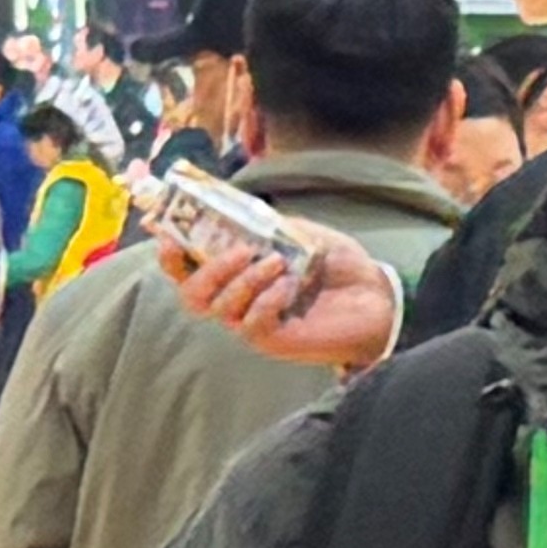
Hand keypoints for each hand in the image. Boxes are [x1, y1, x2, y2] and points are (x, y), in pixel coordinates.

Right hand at [167, 217, 401, 372]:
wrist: (378, 295)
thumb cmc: (338, 265)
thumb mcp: (300, 232)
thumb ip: (267, 224)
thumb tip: (234, 206)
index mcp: (236, 271)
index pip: (186, 269)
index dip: (169, 255)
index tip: (167, 236)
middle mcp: (237, 299)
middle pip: (191, 296)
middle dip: (207, 270)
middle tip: (239, 251)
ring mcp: (252, 322)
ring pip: (221, 308)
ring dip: (245, 280)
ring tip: (278, 262)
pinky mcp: (273, 341)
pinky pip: (252, 324)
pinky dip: (266, 300)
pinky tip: (289, 287)